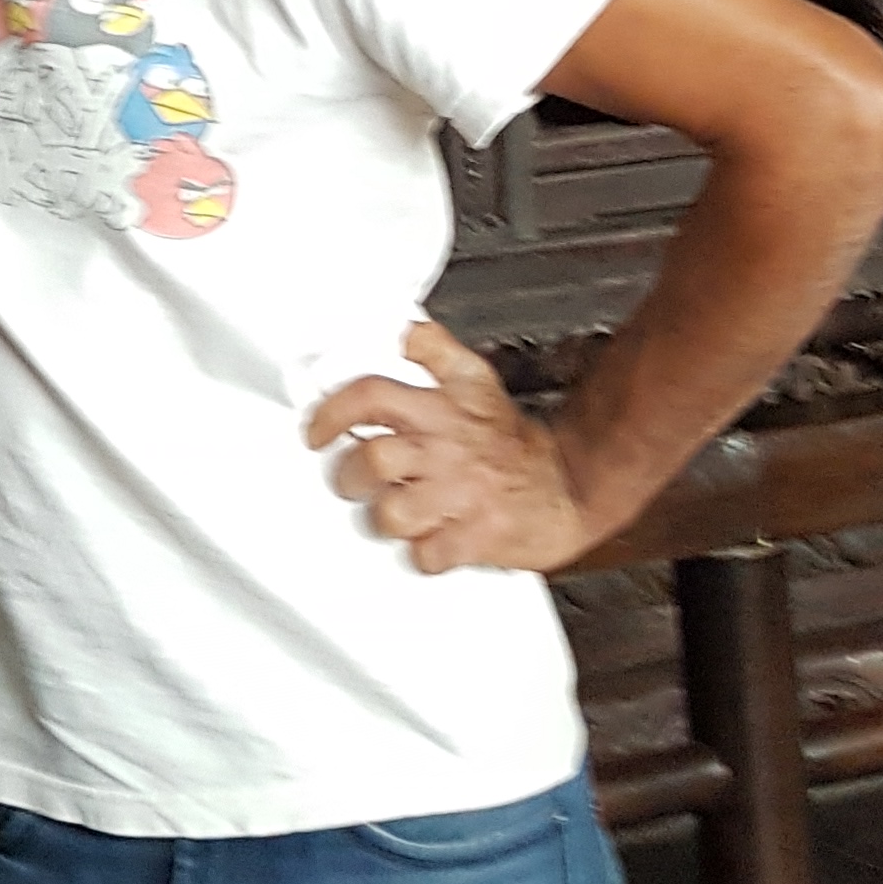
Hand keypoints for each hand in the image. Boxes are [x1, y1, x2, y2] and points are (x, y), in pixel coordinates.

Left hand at [307, 321, 596, 575]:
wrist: (567, 486)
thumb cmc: (512, 442)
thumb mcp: (475, 379)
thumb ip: (435, 350)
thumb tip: (401, 328)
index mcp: (442, 409)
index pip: (372, 396)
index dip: (334, 411)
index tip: (315, 430)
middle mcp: (447, 450)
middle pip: (374, 458)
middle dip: (350, 475)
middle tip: (352, 480)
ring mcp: (462, 496)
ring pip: (392, 512)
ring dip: (383, 518)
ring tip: (392, 513)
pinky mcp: (476, 539)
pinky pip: (427, 555)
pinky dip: (420, 555)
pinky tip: (427, 540)